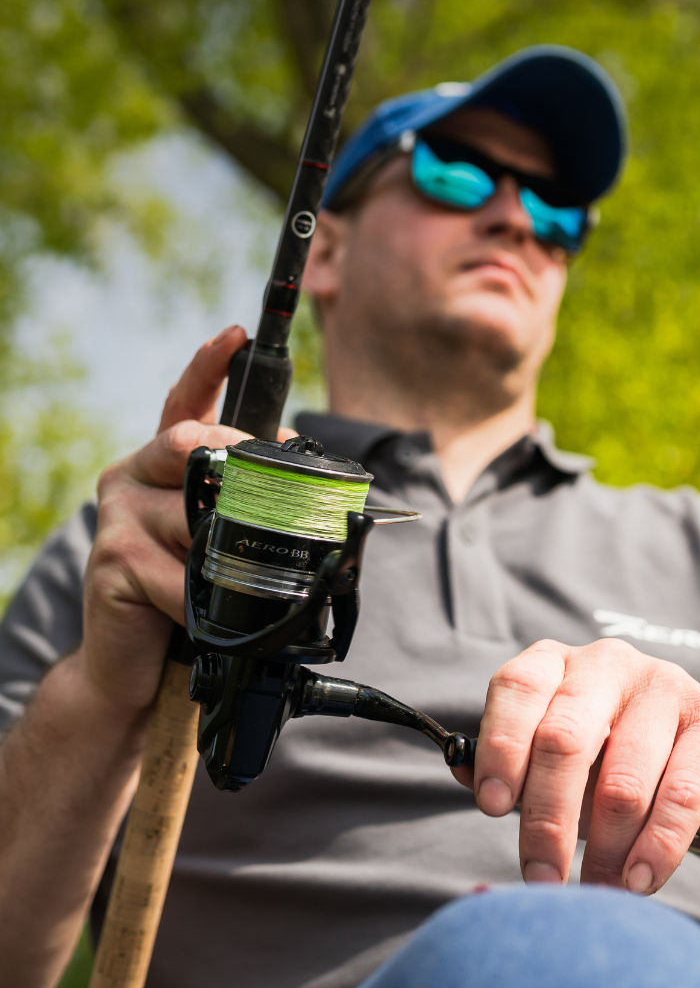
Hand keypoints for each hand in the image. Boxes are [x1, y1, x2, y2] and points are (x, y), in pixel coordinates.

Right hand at [79, 326, 292, 715]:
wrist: (132, 661)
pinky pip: (178, 573)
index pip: (184, 402)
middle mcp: (132, 477)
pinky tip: (201, 612)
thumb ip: (244, 494)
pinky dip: (202, 598)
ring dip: (224, 555)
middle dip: (236, 462)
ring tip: (233, 581)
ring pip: (192, 516)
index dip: (209, 366)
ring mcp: (117, 518)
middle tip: (269, 488)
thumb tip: (292, 456)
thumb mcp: (219, 533)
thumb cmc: (187, 588)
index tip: (236, 333)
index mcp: (162, 464)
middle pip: (189, 445)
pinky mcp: (112, 562)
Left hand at [458, 638, 699, 893]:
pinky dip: (657, 849)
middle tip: (540, 879)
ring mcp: (664, 686)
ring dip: (604, 850)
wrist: (698, 751)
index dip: (502, 746)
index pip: (518, 688)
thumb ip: (507, 765)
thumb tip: (462, 774)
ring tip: (593, 891)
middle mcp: (606, 662)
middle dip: (547, 819)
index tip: (492, 807)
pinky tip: (638, 882)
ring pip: (624, 780)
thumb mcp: (551, 755)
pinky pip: (682, 794)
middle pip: (566, 738)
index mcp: (554, 662)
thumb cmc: (604, 755)